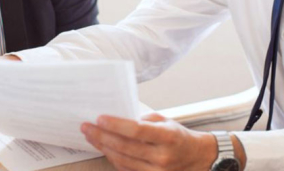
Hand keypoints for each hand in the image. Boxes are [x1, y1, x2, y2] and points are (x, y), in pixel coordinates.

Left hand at [81, 113, 217, 170]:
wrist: (197, 157)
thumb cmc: (178, 136)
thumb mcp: (166, 121)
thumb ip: (144, 120)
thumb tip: (118, 118)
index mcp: (167, 137)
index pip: (136, 130)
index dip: (116, 125)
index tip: (99, 118)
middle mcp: (162, 156)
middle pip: (125, 147)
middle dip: (102, 136)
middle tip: (86, 126)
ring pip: (122, 160)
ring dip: (103, 147)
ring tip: (91, 136)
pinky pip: (126, 169)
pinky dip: (112, 158)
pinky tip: (104, 148)